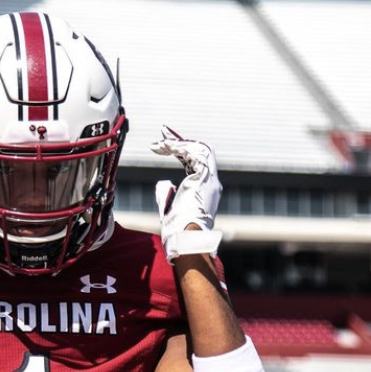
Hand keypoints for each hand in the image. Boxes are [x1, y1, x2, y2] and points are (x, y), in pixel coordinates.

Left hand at [150, 126, 222, 262]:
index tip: (163, 144)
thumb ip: (168, 194)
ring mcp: (210, 180)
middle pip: (200, 151)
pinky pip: (195, 154)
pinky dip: (180, 147)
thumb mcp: (169, 208)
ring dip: (178, 143)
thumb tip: (166, 183)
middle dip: (180, 140)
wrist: (185, 239)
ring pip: (199, 150)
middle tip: (162, 132)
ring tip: (160, 143)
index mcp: (204, 189)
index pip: (194, 162)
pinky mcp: (205, 178)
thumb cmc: (177, 230)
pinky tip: (165, 146)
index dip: (180, 151)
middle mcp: (211, 183)